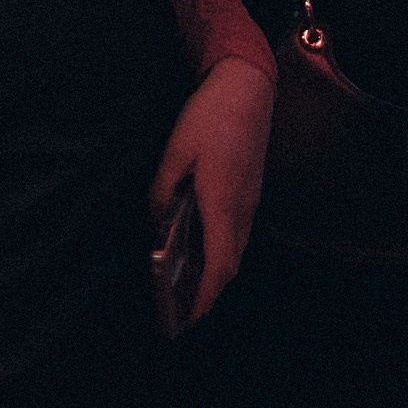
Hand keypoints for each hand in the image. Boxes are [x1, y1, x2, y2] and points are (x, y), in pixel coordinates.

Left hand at [149, 55, 274, 325]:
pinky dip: (222, 248)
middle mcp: (242, 207)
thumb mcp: (176, 150)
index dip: (205, 298)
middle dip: (210, 292)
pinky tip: (203, 244)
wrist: (248, 86)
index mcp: (222, 202)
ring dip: (217, 271)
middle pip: (230, 264)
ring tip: (190, 284)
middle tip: (184, 310)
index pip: (219, 265)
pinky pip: (238, 230)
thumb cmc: (210, 116)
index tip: (189, 321)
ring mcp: (251, 197)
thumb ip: (163, 189)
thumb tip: (156, 221)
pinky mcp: (252, 186)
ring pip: (236, 247)